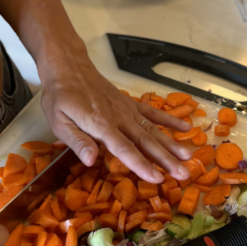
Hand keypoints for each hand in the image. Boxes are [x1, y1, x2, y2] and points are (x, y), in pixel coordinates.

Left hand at [38, 47, 193, 183]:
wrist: (69, 67)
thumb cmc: (60, 96)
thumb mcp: (58, 120)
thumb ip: (77, 141)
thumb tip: (91, 161)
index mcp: (101, 125)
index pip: (125, 149)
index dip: (142, 165)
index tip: (158, 179)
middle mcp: (119, 118)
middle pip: (146, 142)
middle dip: (166, 160)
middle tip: (183, 174)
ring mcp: (127, 110)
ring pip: (153, 130)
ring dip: (172, 144)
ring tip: (188, 157)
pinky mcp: (130, 104)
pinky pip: (152, 113)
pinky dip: (169, 120)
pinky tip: (185, 128)